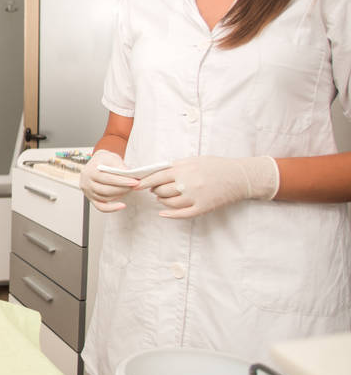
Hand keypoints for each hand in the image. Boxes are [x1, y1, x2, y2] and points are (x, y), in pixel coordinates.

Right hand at [79, 150, 137, 211]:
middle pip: (106, 189)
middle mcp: (86, 181)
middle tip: (133, 187)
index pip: (107, 178)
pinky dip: (112, 208)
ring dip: (119, 196)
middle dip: (122, 189)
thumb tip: (127, 174)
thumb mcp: (111, 157)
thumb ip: (118, 165)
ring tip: (128, 191)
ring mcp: (88, 191)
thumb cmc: (103, 160)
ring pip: (104, 198)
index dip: (122, 181)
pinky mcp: (91, 198)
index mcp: (90, 170)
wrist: (96, 163)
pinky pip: (101, 207)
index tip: (134, 182)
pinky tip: (121, 205)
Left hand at [136, 155, 278, 218]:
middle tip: (155, 190)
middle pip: (160, 191)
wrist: (240, 176)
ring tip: (163, 197)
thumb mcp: (193, 160)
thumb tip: (155, 173)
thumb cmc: (215, 166)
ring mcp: (194, 197)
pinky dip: (169, 214)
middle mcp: (187, 183)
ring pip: (168, 203)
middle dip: (155, 191)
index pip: (156, 177)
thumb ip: (175, 166)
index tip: (135, 186)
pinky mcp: (202, 208)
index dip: (144, 182)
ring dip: (162, 201)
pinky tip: (163, 213)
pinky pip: (181, 214)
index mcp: (184, 169)